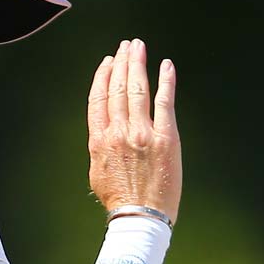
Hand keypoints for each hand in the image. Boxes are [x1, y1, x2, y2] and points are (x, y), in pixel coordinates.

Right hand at [86, 38, 180, 220]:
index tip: (108, 62)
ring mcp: (142, 133)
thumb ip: (100, 147)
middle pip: (119, 88)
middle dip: (123, 63)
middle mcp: (118, 131)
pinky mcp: (165, 137)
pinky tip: (166, 66)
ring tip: (140, 48)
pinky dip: (166, 81)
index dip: (103, 76)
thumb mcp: (97, 172)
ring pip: (138, 89)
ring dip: (139, 64)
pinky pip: (165, 102)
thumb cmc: (119, 200)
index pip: (98, 98)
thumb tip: (103, 133)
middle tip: (127, 46)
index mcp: (99, 139)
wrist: (140, 217)